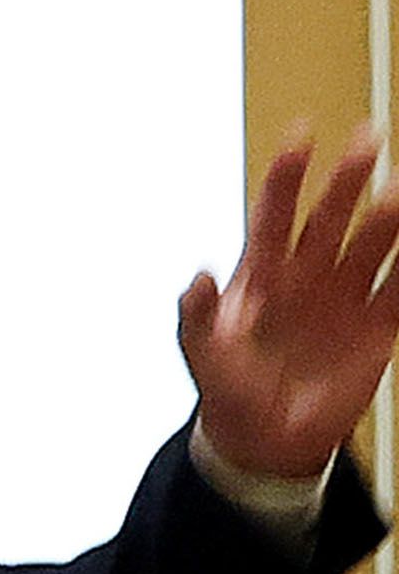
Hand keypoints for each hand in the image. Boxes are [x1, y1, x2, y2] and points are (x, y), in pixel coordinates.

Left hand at [179, 126, 398, 478]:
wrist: (263, 438)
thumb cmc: (228, 388)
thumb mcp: (202, 355)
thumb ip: (196, 317)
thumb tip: (195, 279)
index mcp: (263, 273)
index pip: (275, 214)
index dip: (287, 175)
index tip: (302, 136)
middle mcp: (307, 275)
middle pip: (330, 216)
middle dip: (347, 179)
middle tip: (368, 138)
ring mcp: (343, 296)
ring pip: (372, 244)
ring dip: (387, 218)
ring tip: (397, 192)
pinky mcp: (375, 326)